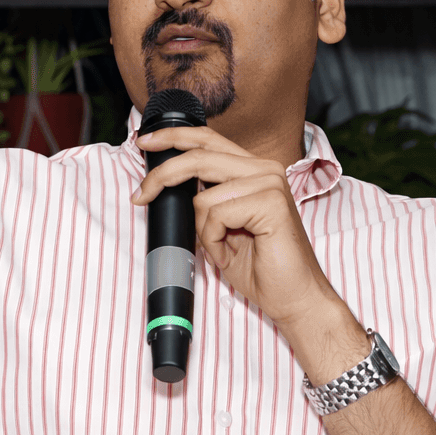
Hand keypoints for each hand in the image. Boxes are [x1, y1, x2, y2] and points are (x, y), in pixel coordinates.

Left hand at [131, 126, 349, 333]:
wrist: (294, 298)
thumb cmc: (261, 267)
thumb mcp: (221, 227)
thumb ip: (203, 199)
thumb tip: (167, 184)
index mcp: (253, 170)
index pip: (207, 139)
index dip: (173, 137)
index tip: (144, 142)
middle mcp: (264, 169)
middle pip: (199, 155)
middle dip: (162, 176)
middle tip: (141, 195)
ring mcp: (270, 183)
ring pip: (204, 197)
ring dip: (203, 232)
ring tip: (221, 250)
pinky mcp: (272, 202)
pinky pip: (217, 215)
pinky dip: (213, 242)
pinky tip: (229, 254)